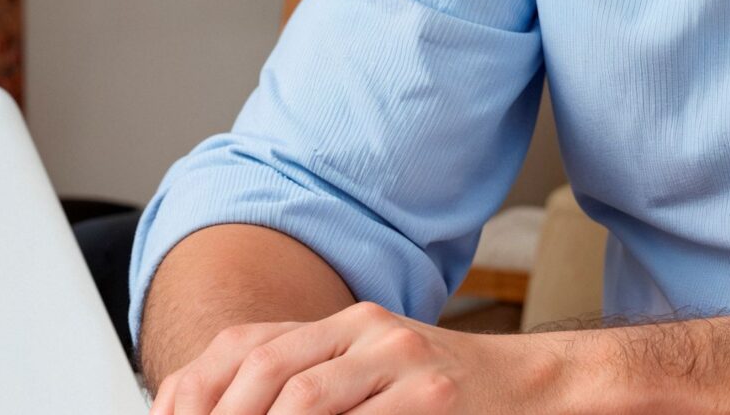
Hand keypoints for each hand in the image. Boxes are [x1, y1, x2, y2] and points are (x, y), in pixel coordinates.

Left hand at [150, 300, 554, 414]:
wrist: (534, 388)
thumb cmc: (444, 397)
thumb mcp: (370, 376)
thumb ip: (310, 381)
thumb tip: (223, 407)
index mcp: (343, 323)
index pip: (245, 345)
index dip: (194, 388)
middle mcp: (367, 330)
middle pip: (265, 367)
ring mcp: (401, 358)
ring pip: (305, 396)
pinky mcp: (432, 395)